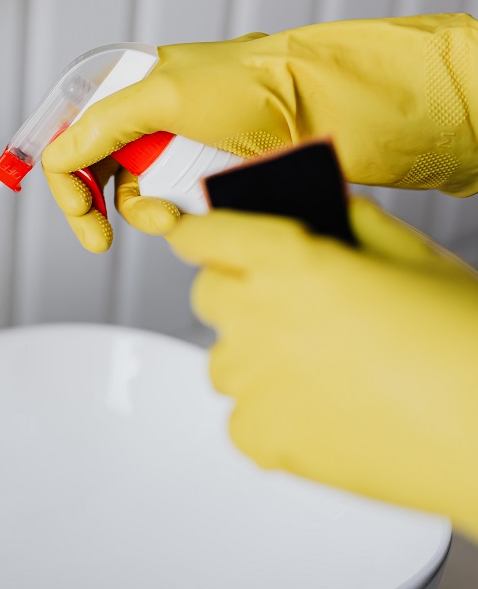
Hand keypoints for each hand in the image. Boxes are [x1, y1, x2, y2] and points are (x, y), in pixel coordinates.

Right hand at [43, 15, 477, 251]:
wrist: (332, 110)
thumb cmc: (260, 88)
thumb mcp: (166, 94)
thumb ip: (103, 124)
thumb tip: (60, 153)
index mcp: (133, 87)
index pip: (72, 134)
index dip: (66, 175)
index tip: (78, 211)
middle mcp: (150, 119)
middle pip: (96, 172)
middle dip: (97, 205)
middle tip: (98, 236)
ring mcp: (179, 151)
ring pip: (135, 198)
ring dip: (144, 214)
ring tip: (170, 217)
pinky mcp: (205, 179)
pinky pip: (172, 208)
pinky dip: (175, 218)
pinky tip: (190, 215)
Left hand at [169, 197, 477, 539]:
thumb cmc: (467, 343)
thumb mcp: (413, 259)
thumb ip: (350, 225)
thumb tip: (322, 208)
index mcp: (287, 262)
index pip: (205, 235)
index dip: (200, 232)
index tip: (196, 235)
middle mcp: (255, 318)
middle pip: (208, 294)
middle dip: (237, 290)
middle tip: (287, 303)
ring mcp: (252, 383)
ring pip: (224, 359)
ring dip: (256, 356)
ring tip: (324, 368)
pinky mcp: (260, 438)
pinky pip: (242, 416)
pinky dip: (271, 412)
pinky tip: (325, 411)